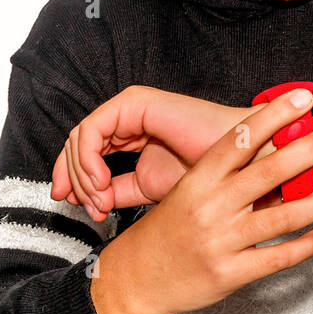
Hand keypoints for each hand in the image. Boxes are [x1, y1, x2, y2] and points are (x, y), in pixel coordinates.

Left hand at [50, 86, 273, 220]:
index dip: (75, 181)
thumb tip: (89, 202)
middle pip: (77, 146)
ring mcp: (130, 107)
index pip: (87, 154)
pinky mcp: (134, 103)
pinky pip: (92, 130)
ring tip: (101, 200)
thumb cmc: (205, 175)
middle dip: (75, 180)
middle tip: (92, 208)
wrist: (237, 164)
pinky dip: (89, 160)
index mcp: (131, 134)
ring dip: (83, 175)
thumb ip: (117, 192)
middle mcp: (127, 118)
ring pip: (80, 139)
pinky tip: (103, 181)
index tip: (80, 210)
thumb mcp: (148, 189)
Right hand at [91, 86, 312, 313]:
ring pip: (281, 218)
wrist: (135, 279)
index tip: (303, 100)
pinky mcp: (230, 273)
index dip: (274, 116)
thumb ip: (225, 173)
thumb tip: (270, 143)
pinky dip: (304, 246)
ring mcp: (221, 241)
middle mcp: (211, 207)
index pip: (241, 139)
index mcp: (199, 180)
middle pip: (270, 171)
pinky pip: (277, 259)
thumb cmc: (167, 229)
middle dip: (312, 150)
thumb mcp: (186, 190)